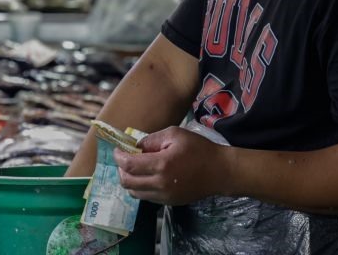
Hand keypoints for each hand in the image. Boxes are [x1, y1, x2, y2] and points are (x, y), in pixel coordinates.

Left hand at [114, 126, 230, 205]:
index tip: (117, 150)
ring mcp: (164, 196)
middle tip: (124, 159)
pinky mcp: (169, 203)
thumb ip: (152, 139)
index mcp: (161, 165)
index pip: (129, 165)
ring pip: (134, 193)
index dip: (119, 157)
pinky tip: (146, 176)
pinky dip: (140, 187)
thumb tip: (136, 146)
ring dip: (129, 180)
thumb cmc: (199, 149)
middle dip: (121, 170)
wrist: (219, 171)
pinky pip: (146, 197)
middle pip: (127, 182)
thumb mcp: (175, 134)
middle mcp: (160, 184)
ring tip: (134, 168)